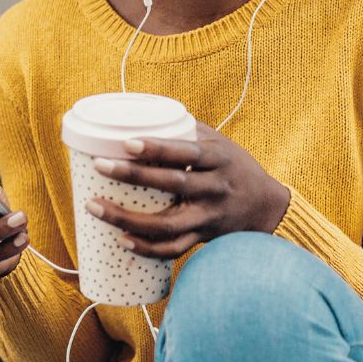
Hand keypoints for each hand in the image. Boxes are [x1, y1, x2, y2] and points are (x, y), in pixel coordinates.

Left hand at [86, 121, 289, 257]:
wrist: (267, 208)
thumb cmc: (236, 168)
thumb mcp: (221, 143)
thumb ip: (188, 130)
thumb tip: (146, 112)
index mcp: (218, 159)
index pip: (186, 152)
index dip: (157, 148)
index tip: (127, 142)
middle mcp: (214, 188)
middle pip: (172, 184)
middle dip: (133, 175)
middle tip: (100, 166)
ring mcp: (208, 217)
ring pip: (166, 224)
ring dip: (127, 218)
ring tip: (95, 206)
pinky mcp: (202, 238)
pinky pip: (172, 249)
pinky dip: (146, 248)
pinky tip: (120, 239)